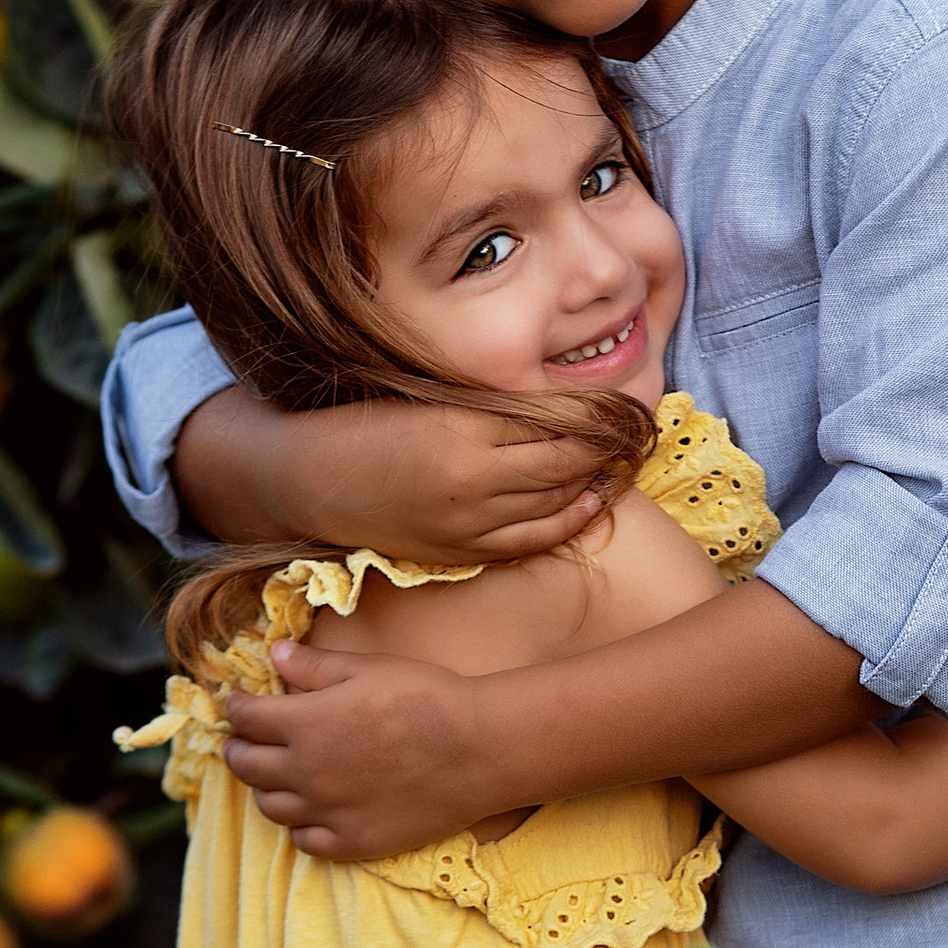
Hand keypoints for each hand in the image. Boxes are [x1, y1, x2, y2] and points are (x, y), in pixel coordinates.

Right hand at [176, 386, 605, 565]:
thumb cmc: (367, 424)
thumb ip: (493, 401)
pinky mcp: (460, 550)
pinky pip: (531, 540)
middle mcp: (472, 478)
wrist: (310, 480)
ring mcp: (467, 521)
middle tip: (637, 431)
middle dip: (605, 447)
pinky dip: (568, 520)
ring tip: (621, 460)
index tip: (623, 403)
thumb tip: (566, 401)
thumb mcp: (430, 396)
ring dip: (593, 481)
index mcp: (462, 427)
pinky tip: (591, 502)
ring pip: (554, 501)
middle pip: (564, 461)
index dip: (597, 413)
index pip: (554, 419)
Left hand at [222, 645, 502, 858]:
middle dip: (238, 748)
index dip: (235, 707)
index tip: (236, 703)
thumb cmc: (425, 697)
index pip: (246, 717)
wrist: (477, 749)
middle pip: (248, 765)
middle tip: (240, 742)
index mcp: (303, 723)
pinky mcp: (353, 841)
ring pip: (271, 807)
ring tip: (272, 776)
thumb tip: (274, 653)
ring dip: (264, 788)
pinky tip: (307, 813)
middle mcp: (305, 772)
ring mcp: (327, 811)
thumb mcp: (366, 668)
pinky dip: (298, 826)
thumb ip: (314, 666)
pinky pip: (306, 841)